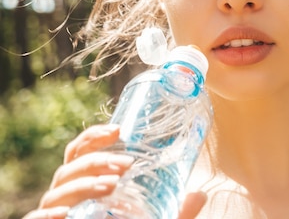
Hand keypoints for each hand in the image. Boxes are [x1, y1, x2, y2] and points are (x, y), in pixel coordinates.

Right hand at [23, 124, 207, 218]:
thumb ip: (176, 211)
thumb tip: (201, 194)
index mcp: (84, 184)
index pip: (79, 152)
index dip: (94, 137)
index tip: (118, 128)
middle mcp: (66, 195)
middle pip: (70, 167)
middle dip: (97, 160)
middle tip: (126, 164)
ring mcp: (56, 212)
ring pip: (59, 190)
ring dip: (84, 183)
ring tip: (112, 184)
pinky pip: (37, 218)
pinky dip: (48, 214)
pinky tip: (65, 213)